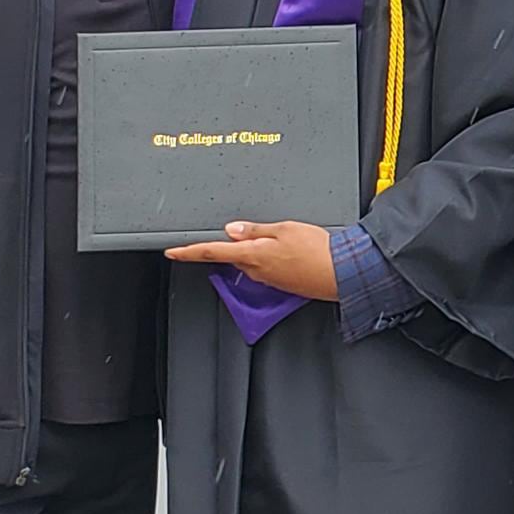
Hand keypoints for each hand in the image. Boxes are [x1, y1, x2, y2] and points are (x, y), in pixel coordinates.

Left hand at [166, 221, 339, 299]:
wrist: (342, 273)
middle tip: (256, 229)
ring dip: (257, 248)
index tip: (172, 252)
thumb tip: (232, 229)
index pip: (211, 252)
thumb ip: (254, 229)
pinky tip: (289, 250)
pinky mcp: (281, 284)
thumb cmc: (318, 250)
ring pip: (251, 260)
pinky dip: (271, 256)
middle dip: (238, 242)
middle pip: (233, 254)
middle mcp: (256, 271)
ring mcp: (269, 280)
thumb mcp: (283, 229)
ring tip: (282, 237)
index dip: (189, 252)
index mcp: (253, 255)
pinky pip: (267, 267)